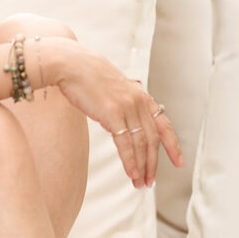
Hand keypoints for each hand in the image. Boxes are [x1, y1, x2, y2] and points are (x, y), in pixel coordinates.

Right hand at [47, 38, 184, 186]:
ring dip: (142, 167)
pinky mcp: (112, 114)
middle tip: (150, 180)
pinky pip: (126, 144)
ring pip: (141, 145)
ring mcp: (126, 107)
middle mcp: (137, 101)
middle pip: (152, 139)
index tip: (178, 162)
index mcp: (139, 94)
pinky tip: (131, 173)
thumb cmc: (83, 73)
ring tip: (140, 182)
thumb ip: (122, 100)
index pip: (163, 123)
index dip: (173, 145)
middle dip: (153, 163)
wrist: (69, 64)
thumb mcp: (111, 84)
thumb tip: (122, 115)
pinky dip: (130, 162)